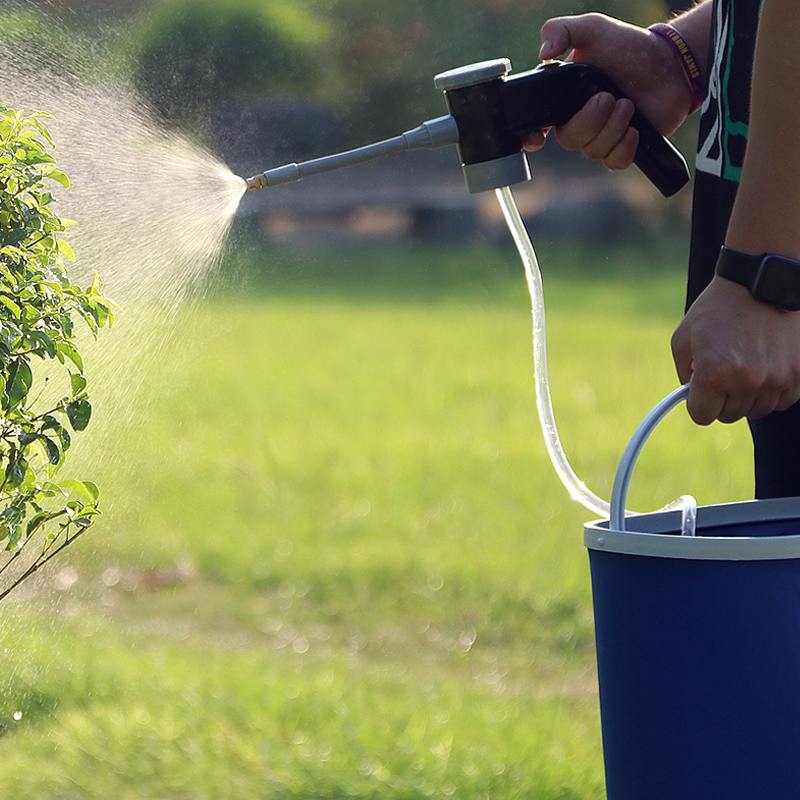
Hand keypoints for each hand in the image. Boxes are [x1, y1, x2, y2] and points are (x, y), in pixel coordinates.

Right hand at [525, 13, 695, 168]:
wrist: (669, 64)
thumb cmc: (629, 46)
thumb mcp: (593, 28)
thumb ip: (562, 29)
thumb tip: (543, 52)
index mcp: (565, 100)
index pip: (539, 126)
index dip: (533, 137)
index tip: (540, 137)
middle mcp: (579, 120)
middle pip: (570, 140)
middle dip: (591, 120)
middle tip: (610, 97)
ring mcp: (601, 137)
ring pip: (593, 151)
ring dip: (613, 128)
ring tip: (628, 104)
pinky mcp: (622, 149)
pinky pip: (613, 162)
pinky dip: (624, 148)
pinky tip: (635, 129)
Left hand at [671, 276, 799, 423]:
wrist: (762, 284)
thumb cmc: (719, 309)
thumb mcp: (684, 338)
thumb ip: (684, 374)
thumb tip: (691, 397)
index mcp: (714, 374)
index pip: (702, 416)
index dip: (698, 402)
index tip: (701, 390)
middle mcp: (748, 381)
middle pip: (729, 415)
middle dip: (722, 398)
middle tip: (724, 370)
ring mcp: (778, 380)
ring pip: (757, 410)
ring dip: (748, 395)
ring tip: (745, 364)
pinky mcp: (799, 376)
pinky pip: (781, 401)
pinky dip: (771, 389)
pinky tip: (765, 364)